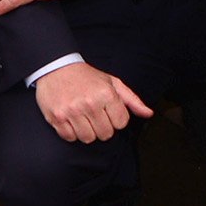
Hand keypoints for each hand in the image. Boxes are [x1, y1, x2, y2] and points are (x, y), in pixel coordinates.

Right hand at [33, 61, 153, 142]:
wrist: (56, 67)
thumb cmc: (87, 77)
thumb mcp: (112, 83)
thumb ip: (132, 100)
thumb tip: (148, 113)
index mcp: (106, 94)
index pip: (121, 123)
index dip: (115, 119)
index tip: (107, 111)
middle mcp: (90, 103)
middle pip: (106, 134)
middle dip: (102, 127)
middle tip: (95, 115)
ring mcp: (72, 111)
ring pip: (88, 138)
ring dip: (87, 131)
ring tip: (83, 118)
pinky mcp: (57, 117)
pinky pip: (70, 138)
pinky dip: (71, 132)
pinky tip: (71, 120)